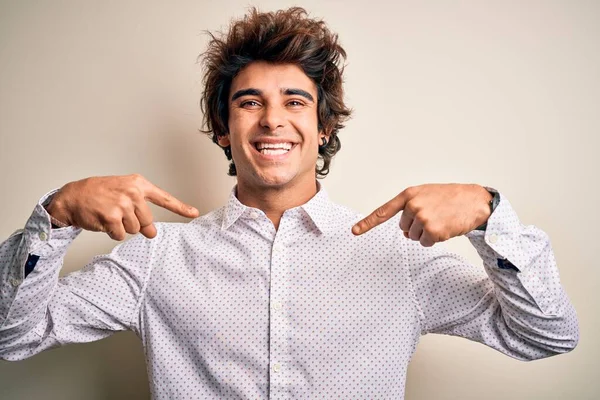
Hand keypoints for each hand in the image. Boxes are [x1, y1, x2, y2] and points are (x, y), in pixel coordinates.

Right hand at [45, 174, 198, 239]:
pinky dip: (112, 232)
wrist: (72, 196)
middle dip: (135, 223)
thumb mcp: (123, 194)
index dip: (180, 208)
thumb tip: (153, 232)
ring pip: (134, 230)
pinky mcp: (111, 217)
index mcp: (138, 184)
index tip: (194, 213)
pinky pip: (120, 235)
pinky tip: (103, 221)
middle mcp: (133, 193)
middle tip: (120, 214)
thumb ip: (141, 210)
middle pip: (147, 221)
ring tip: (109, 214)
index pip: (164, 198)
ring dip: (122, 227)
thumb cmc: (99, 194)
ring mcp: (122, 205)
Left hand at [352, 183, 492, 246]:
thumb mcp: (426, 194)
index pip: (384, 211)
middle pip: (404, 228)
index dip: (367, 222)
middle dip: (417, 226)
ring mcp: (422, 218)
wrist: (474, 201)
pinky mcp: (432, 230)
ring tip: (441, 220)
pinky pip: (425, 243)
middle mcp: (412, 206)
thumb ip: (410, 207)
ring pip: (414, 237)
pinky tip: (445, 227)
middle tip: (434, 216)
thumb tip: (404, 231)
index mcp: (409, 195)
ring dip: (426, 234)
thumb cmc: (450, 197)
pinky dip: (434, 239)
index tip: (354, 231)